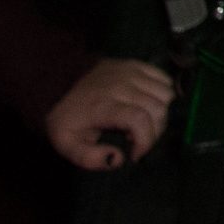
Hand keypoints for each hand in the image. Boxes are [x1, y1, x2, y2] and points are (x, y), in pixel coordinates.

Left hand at [44, 58, 174, 170]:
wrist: (58, 84)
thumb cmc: (66, 118)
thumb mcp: (67, 146)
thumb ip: (90, 159)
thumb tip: (119, 158)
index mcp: (103, 106)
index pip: (140, 120)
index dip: (145, 142)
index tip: (135, 155)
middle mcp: (121, 86)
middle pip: (157, 109)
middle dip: (154, 132)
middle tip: (138, 140)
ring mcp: (130, 72)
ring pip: (165, 94)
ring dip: (160, 113)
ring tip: (142, 122)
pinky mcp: (136, 64)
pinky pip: (164, 79)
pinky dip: (163, 95)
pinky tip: (147, 105)